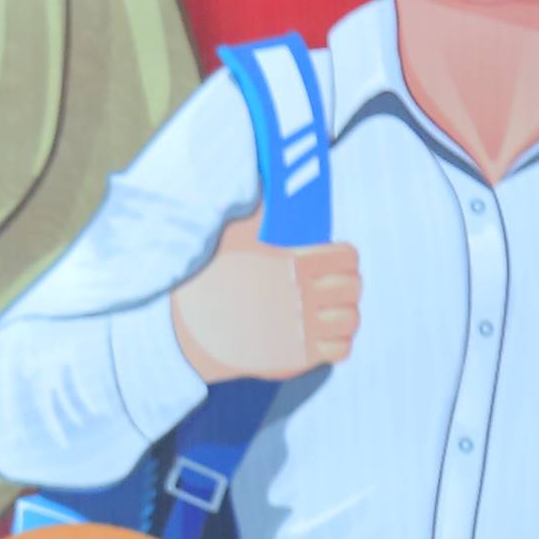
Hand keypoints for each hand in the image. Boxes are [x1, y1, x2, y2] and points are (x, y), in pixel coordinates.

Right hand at [168, 210, 358, 378]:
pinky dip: (338, 342)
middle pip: (353, 287)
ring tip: (329, 311)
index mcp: (293, 263)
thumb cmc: (206, 281)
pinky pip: (341, 350)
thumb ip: (258, 213)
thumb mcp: (229, 237)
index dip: (343, 257)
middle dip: (346, 284)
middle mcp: (302, 297)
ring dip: (344, 313)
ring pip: (351, 320)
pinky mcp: (296, 358)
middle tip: (332, 284)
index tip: (332, 259)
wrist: (186, 333)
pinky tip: (324, 335)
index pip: (347, 257)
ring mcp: (301, 330)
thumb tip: (270, 180)